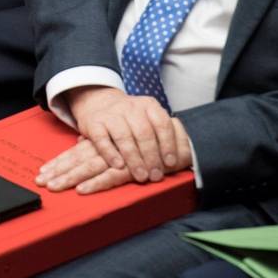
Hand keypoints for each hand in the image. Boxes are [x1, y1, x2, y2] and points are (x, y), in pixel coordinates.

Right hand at [63, 86, 189, 184]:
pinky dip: (110, 154)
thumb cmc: (130, 118)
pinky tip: (118, 166)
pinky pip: (102, 139)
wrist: (98, 101)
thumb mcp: (149, 117)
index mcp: (149, 106)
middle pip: (144, 133)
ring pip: (124, 137)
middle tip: (156, 175)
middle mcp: (131, 107)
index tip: (171, 162)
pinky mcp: (94, 123)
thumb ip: (163, 133)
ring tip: (140, 176)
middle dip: (151, 156)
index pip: (162, 123)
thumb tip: (183, 157)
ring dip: (134, 159)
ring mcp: (111, 114)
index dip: (167, 144)